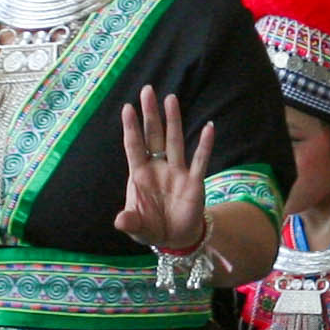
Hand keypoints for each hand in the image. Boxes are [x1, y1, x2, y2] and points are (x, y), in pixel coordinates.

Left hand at [113, 87, 214, 253]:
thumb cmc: (152, 227)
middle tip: (147, 90)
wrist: (175, 239)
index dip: (131, 128)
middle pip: (154, 136)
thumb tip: (120, 221)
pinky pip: (200, 160)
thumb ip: (131, 222)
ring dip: (173, 120)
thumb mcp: (137, 228)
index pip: (134, 146)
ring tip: (170, 98)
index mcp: (140, 175)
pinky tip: (209, 127)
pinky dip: (205, 145)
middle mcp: (158, 168)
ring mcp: (177, 172)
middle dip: (151, 114)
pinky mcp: (194, 182)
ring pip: (175, 141)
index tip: (127, 107)